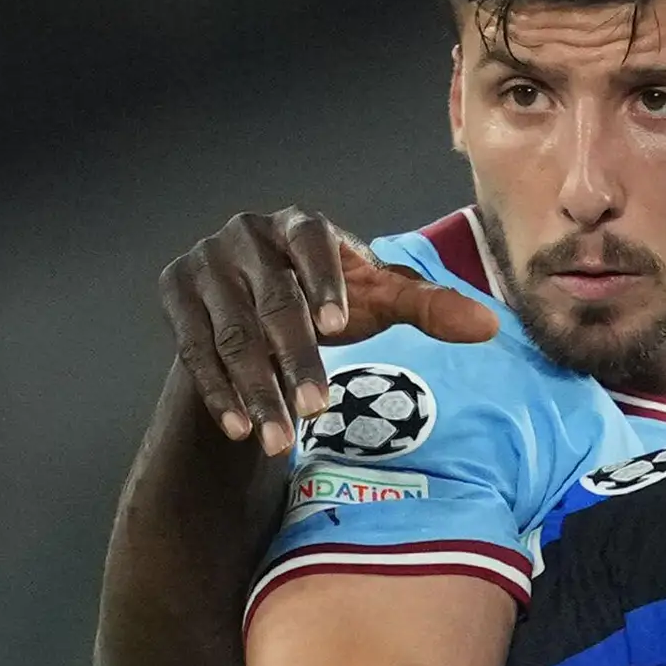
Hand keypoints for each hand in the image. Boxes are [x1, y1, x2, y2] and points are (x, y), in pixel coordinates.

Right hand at [159, 209, 503, 456]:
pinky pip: (193, 352)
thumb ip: (427, 308)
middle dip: (293, 359)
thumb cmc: (327, 301)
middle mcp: (245, 236)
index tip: (340, 325)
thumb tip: (490, 326)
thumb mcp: (377, 302)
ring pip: (229, 334)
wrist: (252, 310)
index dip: (324, 280)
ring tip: (281, 440)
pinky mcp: (175, 296)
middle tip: (317, 408)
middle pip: (270, 301)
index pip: (311, 242)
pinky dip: (217, 393)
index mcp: (298, 225)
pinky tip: (239, 430)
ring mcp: (204, 265)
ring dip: (254, 391)